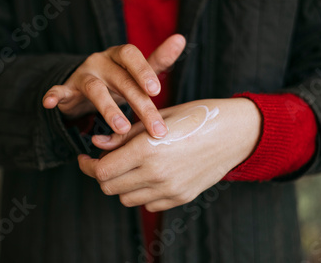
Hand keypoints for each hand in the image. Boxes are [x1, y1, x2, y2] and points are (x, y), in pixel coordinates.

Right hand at [42, 34, 185, 136]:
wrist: (85, 87)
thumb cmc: (119, 79)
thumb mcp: (138, 71)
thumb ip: (159, 60)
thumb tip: (182, 38)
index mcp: (120, 55)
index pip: (131, 55)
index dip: (142, 71)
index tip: (156, 92)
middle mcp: (101, 61)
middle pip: (121, 80)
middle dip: (139, 104)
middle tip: (155, 127)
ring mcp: (83, 75)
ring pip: (95, 89)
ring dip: (108, 108)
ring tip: (122, 129)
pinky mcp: (67, 89)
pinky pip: (59, 90)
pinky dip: (54, 94)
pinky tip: (50, 103)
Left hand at [78, 98, 261, 211]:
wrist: (235, 131)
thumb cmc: (196, 115)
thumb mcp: (157, 117)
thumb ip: (124, 134)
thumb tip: (96, 143)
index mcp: (147, 149)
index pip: (103, 170)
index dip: (88, 165)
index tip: (85, 157)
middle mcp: (157, 174)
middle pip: (110, 188)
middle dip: (102, 174)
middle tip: (104, 160)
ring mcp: (170, 189)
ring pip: (127, 199)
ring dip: (121, 184)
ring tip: (130, 165)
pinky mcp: (181, 197)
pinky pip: (149, 204)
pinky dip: (142, 192)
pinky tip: (150, 174)